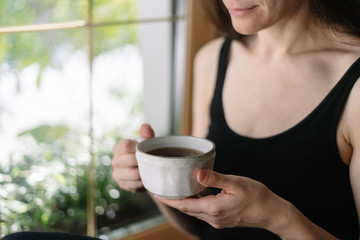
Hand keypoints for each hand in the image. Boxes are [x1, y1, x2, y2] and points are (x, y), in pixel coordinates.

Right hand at [112, 124, 154, 192]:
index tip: (145, 150)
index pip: (125, 146)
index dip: (136, 148)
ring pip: (133, 174)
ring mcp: (117, 174)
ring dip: (143, 172)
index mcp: (119, 147)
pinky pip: (135, 185)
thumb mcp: (147, 143)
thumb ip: (146, 134)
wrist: (146, 171)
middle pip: (129, 160)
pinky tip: (145, 179)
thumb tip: (145, 127)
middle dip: (141, 161)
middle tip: (149, 161)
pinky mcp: (123, 184)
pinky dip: (142, 182)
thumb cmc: (145, 154)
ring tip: (148, 170)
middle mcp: (115, 160)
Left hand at [156, 169, 288, 230]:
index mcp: (214, 208)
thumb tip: (197, 174)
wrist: (272, 213)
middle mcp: (213, 218)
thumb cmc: (257, 196)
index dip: (169, 200)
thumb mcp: (236, 183)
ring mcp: (217, 220)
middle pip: (187, 209)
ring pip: (194, 211)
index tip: (157, 193)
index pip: (185, 205)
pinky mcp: (222, 219)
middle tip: (161, 190)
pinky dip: (195, 204)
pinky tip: (194, 194)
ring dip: (183, 202)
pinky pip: (203, 212)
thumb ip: (215, 179)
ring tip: (174, 191)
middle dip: (173, 200)